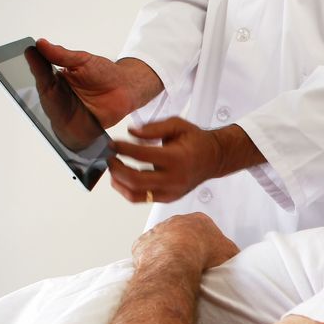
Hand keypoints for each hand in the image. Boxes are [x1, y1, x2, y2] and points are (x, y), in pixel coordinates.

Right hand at [35, 38, 161, 127]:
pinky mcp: (76, 127)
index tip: (31, 52)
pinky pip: (66, 129)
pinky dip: (63, 125)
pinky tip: (62, 117)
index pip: (42, 72)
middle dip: (40, 83)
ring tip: (52, 94)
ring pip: (52, 110)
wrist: (128, 89)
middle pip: (44, 92)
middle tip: (39, 72)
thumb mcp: (83, 60)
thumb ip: (62, 55)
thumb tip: (41, 43)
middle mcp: (59, 96)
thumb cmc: (106, 75)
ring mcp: (66, 112)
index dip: (36, 64)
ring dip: (51, 104)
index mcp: (57, 79)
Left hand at [107, 119, 222, 202]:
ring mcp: (171, 191)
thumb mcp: (177, 125)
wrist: (213, 158)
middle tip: (110, 158)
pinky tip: (123, 179)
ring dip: (119, 182)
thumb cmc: (195, 141)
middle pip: (135, 180)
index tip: (113, 143)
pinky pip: (142, 198)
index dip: (123, 149)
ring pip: (135, 194)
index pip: (142, 156)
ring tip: (114, 170)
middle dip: (117, 169)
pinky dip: (128, 190)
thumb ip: (153, 128)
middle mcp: (174, 178)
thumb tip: (131, 132)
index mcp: (176, 158)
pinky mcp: (168, 198)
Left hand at [131, 213, 239, 271]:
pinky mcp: (141, 244)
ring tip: (174, 271)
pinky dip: (150, 261)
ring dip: (166, 253)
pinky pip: (145, 253)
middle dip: (185, 246)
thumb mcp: (230, 253)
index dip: (205, 243)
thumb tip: (234, 257)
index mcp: (198, 220)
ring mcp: (156, 231)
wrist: (175, 261)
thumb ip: (232, 252)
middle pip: (181, 233)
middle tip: (190, 264)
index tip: (206, 255)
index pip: (203, 228)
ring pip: (162, 242)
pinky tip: (159, 271)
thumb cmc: (202, 255)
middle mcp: (175, 221)